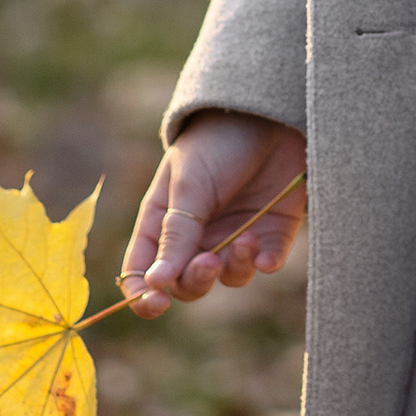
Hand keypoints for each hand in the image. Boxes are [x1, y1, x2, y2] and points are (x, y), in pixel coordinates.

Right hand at [120, 110, 307, 316]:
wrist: (270, 112)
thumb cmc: (218, 142)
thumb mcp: (190, 185)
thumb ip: (176, 235)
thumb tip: (153, 284)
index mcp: (164, 220)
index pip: (143, 270)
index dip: (143, 294)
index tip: (156, 303)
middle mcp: (198, 234)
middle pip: (186, 284)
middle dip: (194, 282)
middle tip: (208, 263)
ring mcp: (235, 234)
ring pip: (228, 279)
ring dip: (233, 269)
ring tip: (244, 240)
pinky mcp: (272, 231)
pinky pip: (265, 263)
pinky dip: (264, 264)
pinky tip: (264, 255)